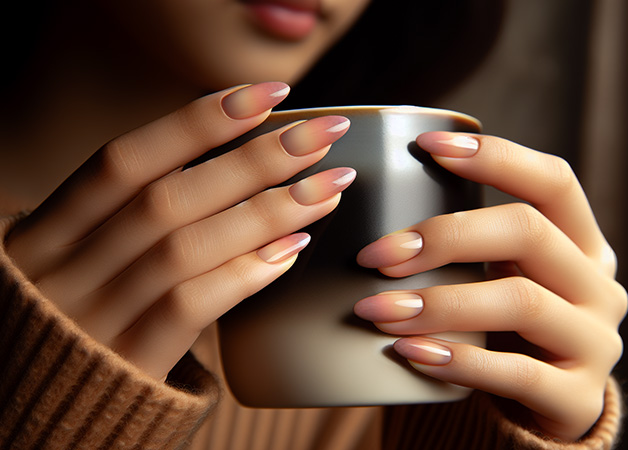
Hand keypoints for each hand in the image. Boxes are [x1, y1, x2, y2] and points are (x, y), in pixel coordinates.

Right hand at [5, 82, 355, 380]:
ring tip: (328, 187)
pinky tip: (292, 249)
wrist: (43, 406)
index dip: (197, 122)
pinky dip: (243, 273)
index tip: (267, 95)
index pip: (125, 159)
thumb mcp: (82, 254)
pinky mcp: (130, 362)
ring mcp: (94, 318)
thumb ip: (133, 214)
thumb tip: (235, 163)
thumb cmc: (82, 311)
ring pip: (185, 248)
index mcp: (49, 230)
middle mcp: (65, 268)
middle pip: (167, 198)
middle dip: (254, 159)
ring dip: (266, 212)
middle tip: (323, 133)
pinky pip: (189, 308)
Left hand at [354, 132, 626, 440]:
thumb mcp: (505, 274)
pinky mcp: (578, 397)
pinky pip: (516, 373)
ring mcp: (595, 342)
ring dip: (439, 303)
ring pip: (521, 303)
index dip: (494, 156)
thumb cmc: (509, 325)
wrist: (546, 403)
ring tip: (378, 310)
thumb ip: (472, 244)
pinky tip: (409, 352)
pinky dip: (457, 361)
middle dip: (446, 237)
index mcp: (581, 242)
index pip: (552, 180)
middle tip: (377, 255)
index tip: (425, 146)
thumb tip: (379, 206)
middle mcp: (597, 284)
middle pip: (529, 232)